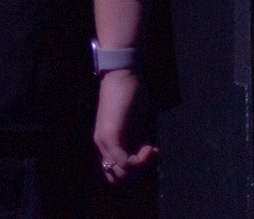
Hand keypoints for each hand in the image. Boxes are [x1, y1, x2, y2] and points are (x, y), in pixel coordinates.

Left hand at [92, 68, 156, 183]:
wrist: (123, 75)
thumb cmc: (131, 96)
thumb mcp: (137, 126)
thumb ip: (138, 144)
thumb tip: (147, 161)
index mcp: (107, 144)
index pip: (113, 175)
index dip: (134, 175)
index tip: (149, 162)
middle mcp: (101, 145)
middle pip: (117, 179)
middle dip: (138, 175)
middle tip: (151, 159)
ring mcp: (104, 141)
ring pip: (121, 173)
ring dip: (141, 168)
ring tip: (152, 152)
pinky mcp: (110, 135)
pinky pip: (124, 162)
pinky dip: (141, 161)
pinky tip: (151, 148)